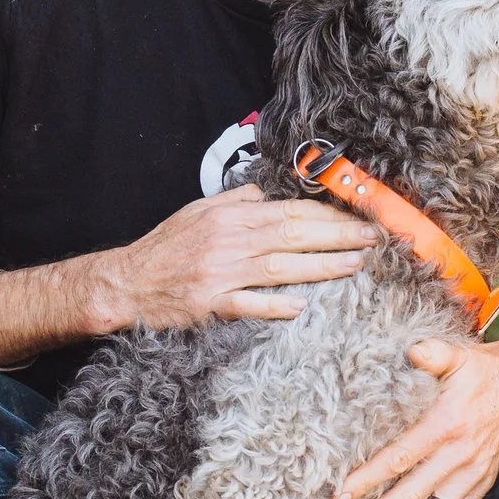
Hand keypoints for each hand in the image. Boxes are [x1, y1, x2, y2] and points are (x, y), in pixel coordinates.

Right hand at [83, 184, 379, 331]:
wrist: (127, 281)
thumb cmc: (166, 247)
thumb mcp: (199, 211)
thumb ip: (237, 200)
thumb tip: (269, 192)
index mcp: (230, 215)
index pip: (288, 210)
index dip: (326, 213)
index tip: (356, 215)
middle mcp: (230, 240)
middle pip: (293, 234)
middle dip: (337, 235)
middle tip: (371, 238)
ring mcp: (221, 272)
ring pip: (281, 267)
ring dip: (321, 266)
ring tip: (354, 265)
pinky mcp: (211, 302)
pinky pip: (248, 303)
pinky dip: (274, 305)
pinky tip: (300, 306)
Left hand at [331, 333, 498, 498]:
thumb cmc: (483, 370)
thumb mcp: (459, 355)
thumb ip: (434, 354)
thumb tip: (413, 350)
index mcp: (449, 424)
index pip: (401, 457)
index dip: (369, 479)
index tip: (339, 498)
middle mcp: (460, 456)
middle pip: (410, 497)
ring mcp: (472, 476)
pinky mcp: (480, 487)